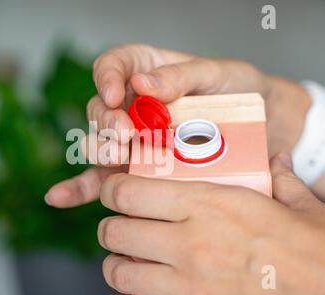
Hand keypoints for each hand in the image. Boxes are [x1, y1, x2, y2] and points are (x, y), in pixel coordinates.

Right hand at [45, 44, 310, 207]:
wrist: (263, 127)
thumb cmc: (239, 91)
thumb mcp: (217, 74)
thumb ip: (180, 75)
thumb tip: (145, 84)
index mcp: (146, 70)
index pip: (112, 66)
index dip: (106, 78)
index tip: (114, 94)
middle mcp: (131, 105)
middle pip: (101, 109)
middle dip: (108, 124)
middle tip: (125, 137)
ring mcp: (132, 139)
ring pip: (100, 144)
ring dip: (100, 153)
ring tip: (117, 160)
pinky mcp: (136, 169)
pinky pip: (102, 178)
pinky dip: (80, 188)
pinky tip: (61, 197)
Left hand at [97, 153, 324, 294]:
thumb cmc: (317, 246)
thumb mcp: (296, 202)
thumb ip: (279, 177)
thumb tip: (278, 161)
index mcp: (208, 203)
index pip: (129, 192)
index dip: (112, 188)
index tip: (114, 189)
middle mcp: (190, 241)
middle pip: (115, 231)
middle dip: (111, 225)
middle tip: (121, 222)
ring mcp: (189, 282)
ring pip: (120, 270)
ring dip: (118, 261)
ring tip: (131, 254)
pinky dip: (138, 292)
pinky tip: (152, 283)